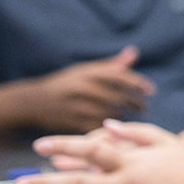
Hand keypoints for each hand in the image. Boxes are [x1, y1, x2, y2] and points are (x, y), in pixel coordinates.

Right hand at [26, 47, 156, 133]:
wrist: (33, 102)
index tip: (151, 91)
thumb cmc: (66, 84)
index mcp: (87, 72)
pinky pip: (98, 127)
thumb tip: (134, 53)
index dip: (138, 83)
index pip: (119, 75)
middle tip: (145, 108)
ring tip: (136, 118)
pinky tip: (119, 130)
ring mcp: (77, 106)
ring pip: (111, 113)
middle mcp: (82, 87)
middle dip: (135, 102)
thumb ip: (111, 65)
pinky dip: (111, 130)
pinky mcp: (72, 122)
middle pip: (118, 96)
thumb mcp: (85, 70)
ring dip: (126, 116)